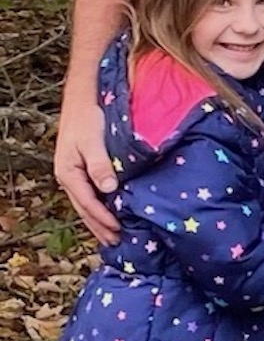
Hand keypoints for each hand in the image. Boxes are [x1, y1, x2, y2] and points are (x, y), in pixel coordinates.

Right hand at [55, 97, 120, 244]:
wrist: (82, 99)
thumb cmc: (88, 118)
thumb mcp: (93, 141)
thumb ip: (100, 165)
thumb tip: (109, 189)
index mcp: (68, 173)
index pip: (88, 203)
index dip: (103, 219)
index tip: (118, 230)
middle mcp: (68, 177)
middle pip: (84, 209)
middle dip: (99, 226)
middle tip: (116, 242)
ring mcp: (74, 173)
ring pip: (86, 203)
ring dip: (98, 220)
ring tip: (112, 234)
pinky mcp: (81, 168)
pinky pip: (89, 193)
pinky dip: (98, 206)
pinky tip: (108, 211)